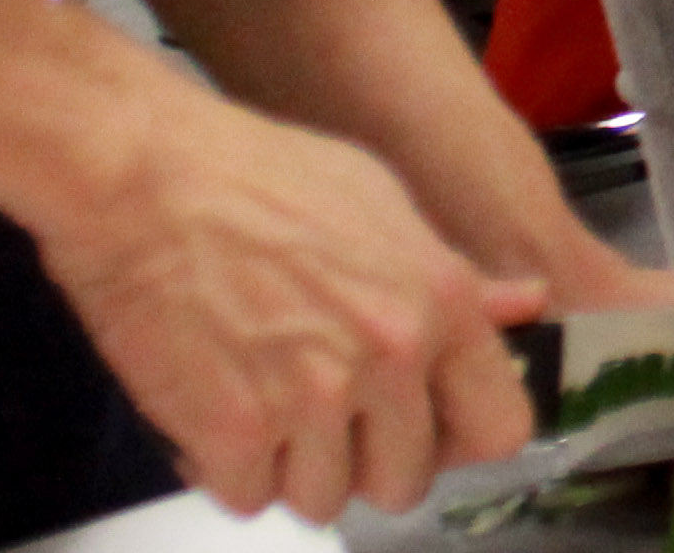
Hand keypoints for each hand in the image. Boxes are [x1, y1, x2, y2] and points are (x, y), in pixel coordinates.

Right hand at [30, 83, 547, 525]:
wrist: (148, 178)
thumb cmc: (261, 174)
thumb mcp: (384, 203)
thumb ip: (455, 277)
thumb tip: (525, 307)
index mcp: (440, 302)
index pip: (500, 427)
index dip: (461, 437)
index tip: (429, 428)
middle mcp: (389, 358)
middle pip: (405, 480)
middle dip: (369, 460)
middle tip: (331, 422)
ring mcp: (310, 401)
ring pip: (325, 500)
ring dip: (296, 470)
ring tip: (269, 412)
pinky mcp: (230, 433)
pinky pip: (247, 498)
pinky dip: (229, 471)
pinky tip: (217, 417)